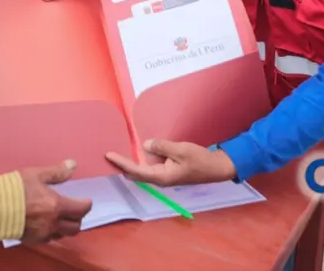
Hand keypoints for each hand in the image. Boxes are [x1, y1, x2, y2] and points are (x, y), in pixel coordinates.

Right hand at [19, 160, 92, 242]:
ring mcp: (43, 234)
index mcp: (57, 206)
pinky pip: (50, 238)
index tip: (86, 200)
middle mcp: (54, 223)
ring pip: (63, 235)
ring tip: (62, 217)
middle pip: (75, 227)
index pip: (81, 210)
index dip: (86, 204)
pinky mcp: (33, 240)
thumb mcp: (36, 175)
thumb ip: (57, 172)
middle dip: (78, 218)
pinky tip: (47, 223)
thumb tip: (73, 164)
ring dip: (66, 226)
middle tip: (75, 209)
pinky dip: (53, 231)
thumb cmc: (15, 189)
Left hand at [105, 139, 236, 186]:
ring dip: (130, 164)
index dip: (121, 163)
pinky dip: (140, 161)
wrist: (216, 168)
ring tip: (117, 153)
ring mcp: (163, 176)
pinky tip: (136, 152)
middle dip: (121, 165)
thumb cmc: (200, 160)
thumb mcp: (181, 150)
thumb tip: (145, 145)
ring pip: (142, 170)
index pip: (136, 170)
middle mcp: (159, 179)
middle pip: (135, 174)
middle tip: (107, 155)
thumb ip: (162, 147)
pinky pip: (149, 166)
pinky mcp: (167, 171)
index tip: (108, 155)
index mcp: (161, 177)